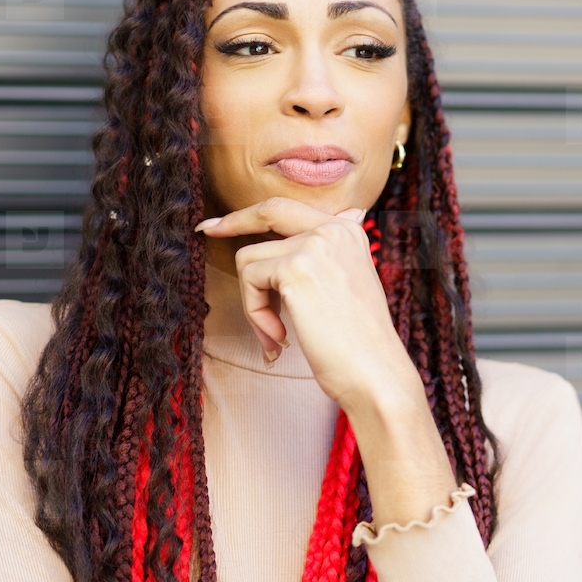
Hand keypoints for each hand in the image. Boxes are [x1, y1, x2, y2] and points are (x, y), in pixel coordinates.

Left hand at [195, 197, 420, 415]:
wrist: (375, 371)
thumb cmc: (360, 340)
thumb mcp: (353, 282)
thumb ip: (338, 250)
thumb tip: (353, 212)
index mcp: (348, 231)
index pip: (290, 209)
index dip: (253, 214)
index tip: (221, 223)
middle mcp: (334, 229)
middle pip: (267, 211)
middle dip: (233, 221)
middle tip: (207, 232)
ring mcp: (314, 246)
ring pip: (250, 258)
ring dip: (253, 301)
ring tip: (276, 334)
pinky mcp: (295, 269)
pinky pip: (250, 281)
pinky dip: (256, 315)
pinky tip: (281, 338)